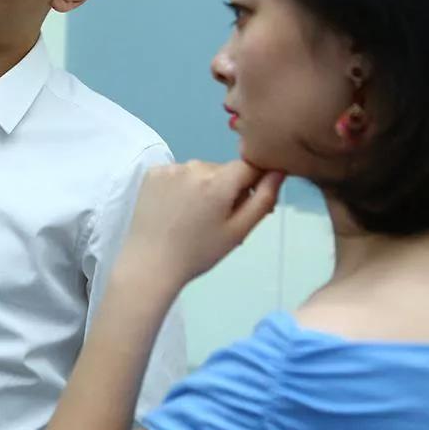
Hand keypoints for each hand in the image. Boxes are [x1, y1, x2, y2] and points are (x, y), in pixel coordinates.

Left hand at [121, 160, 284, 287]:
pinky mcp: (152, 172)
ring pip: (201, 171)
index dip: (253, 183)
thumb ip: (263, 198)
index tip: (246, 205)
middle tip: (218, 219)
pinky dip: (182, 185)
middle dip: (228, 188)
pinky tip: (176, 208)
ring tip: (195, 217)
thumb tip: (278, 170)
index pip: (249, 166)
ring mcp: (170, 168)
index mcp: (218, 180)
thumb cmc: (199, 252)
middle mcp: (194, 166)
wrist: (150, 263)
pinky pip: (178, 173)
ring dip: (205, 186)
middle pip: (224, 170)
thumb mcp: (239, 230)